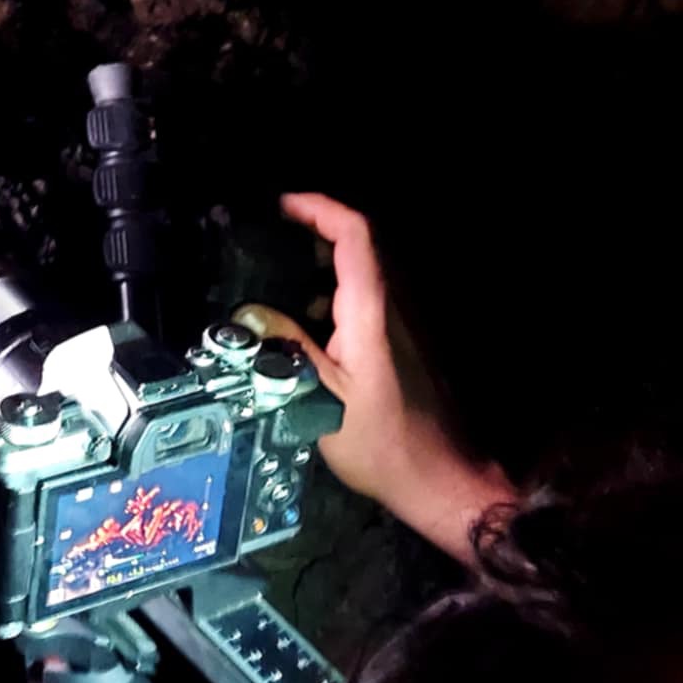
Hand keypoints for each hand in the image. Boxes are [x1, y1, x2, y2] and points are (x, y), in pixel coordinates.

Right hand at [233, 193, 513, 565]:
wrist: (433, 477)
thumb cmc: (378, 441)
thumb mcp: (320, 398)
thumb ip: (286, 350)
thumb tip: (249, 313)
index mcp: (369, 312)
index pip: (354, 236)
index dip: (320, 208)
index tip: (281, 205)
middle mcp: (387, 309)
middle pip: (357, 245)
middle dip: (312, 230)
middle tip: (264, 237)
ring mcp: (393, 326)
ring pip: (356, 275)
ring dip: (316, 266)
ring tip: (269, 279)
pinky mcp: (392, 346)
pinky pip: (357, 303)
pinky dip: (325, 297)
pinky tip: (296, 325)